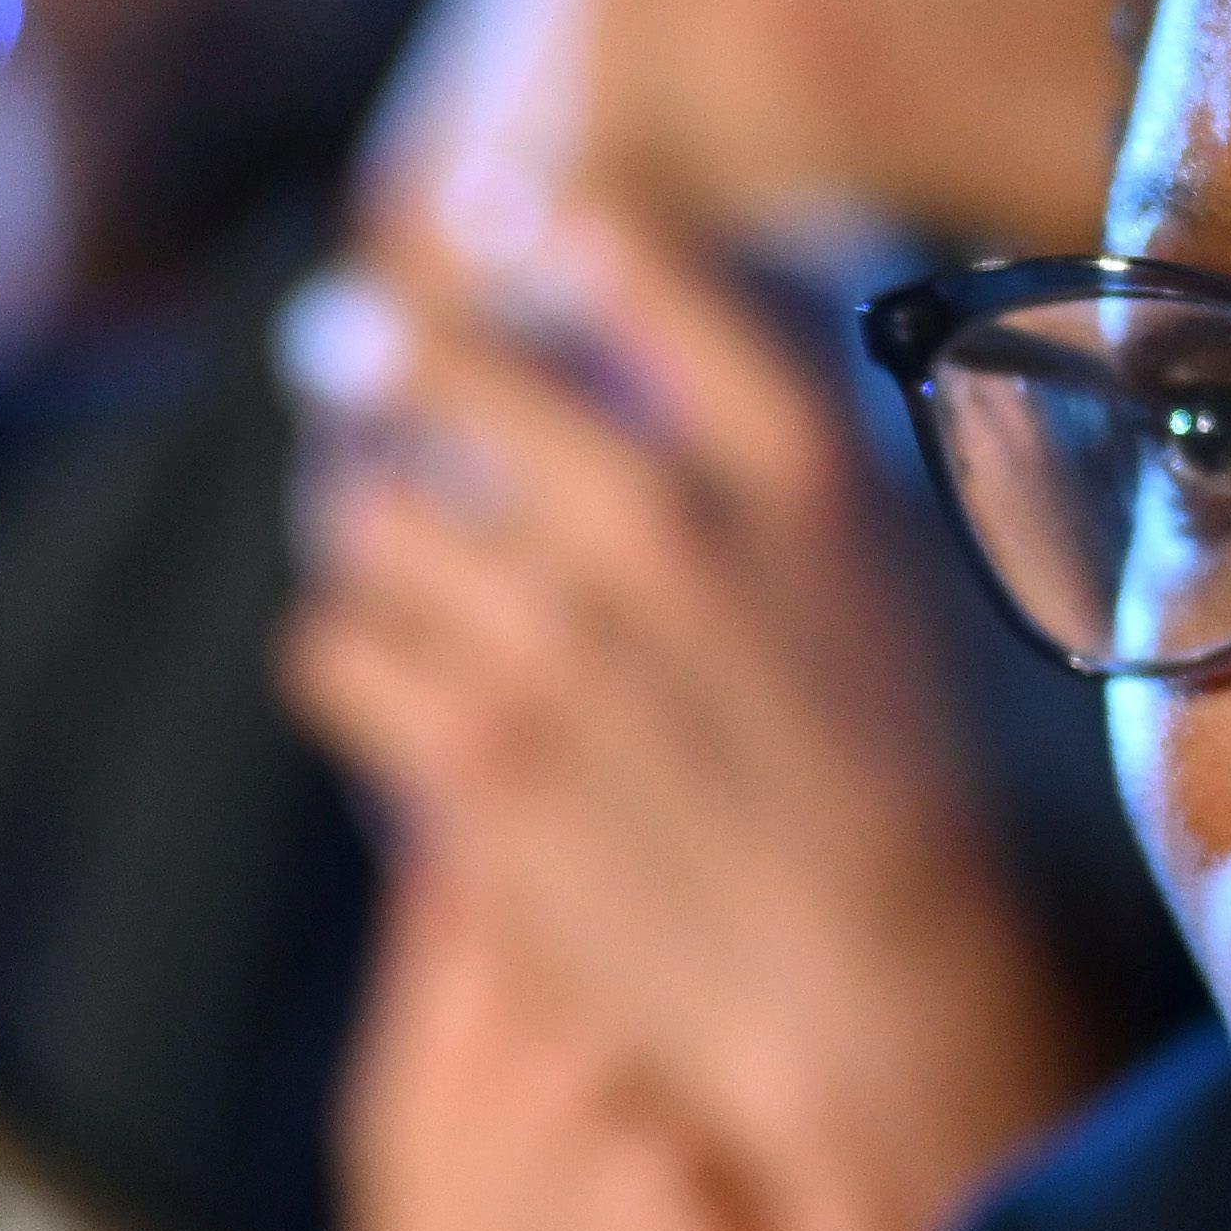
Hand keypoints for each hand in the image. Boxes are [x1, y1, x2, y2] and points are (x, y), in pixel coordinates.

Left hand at [282, 197, 1113, 1230]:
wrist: (873, 1007)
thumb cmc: (897, 804)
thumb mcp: (880, 581)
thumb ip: (764, 462)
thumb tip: (636, 374)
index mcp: (795, 457)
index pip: (622, 250)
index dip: (533, 230)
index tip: (486, 223)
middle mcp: (662, 522)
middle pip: (441, 361)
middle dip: (378, 348)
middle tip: (338, 348)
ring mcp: (552, 640)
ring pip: (360, 510)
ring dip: (356, 522)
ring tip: (373, 540)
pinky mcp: (468, 760)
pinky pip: (332, 651)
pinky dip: (348, 659)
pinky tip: (387, 681)